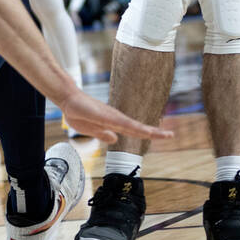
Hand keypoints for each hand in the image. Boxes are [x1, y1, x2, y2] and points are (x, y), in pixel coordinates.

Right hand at [59, 90, 173, 143]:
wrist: (68, 99)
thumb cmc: (78, 112)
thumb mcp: (91, 129)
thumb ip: (103, 134)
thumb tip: (115, 139)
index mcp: (114, 123)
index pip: (135, 130)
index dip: (149, 133)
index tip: (164, 136)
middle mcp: (116, 118)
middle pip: (138, 128)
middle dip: (154, 132)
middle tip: (171, 135)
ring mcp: (111, 116)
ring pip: (132, 126)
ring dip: (147, 130)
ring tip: (162, 134)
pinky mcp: (104, 115)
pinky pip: (120, 123)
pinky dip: (131, 127)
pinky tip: (138, 130)